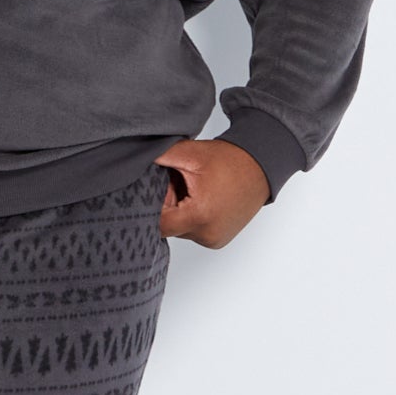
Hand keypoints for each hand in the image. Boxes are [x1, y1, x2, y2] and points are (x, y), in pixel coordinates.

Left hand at [155, 138, 269, 247]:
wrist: (262, 165)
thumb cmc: (230, 160)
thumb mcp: (190, 153)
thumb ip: (160, 157)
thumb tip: (133, 159)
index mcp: (199, 215)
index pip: (158, 223)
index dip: (150, 207)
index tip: (151, 192)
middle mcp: (208, 234)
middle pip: (168, 228)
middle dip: (165, 208)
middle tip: (175, 186)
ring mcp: (214, 239)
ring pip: (180, 231)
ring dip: (179, 213)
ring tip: (190, 192)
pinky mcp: (218, 240)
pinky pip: (193, 232)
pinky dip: (191, 219)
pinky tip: (200, 201)